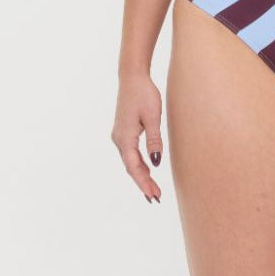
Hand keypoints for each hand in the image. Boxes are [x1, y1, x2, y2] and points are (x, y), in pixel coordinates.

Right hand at [111, 72, 164, 203]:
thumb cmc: (144, 94)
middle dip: (143, 183)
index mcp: (125, 137)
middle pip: (131, 167)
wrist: (132, 77)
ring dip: (141, 175)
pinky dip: (138, 165)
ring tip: (153, 189)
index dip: (144, 183)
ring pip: (130, 162)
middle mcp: (119, 139)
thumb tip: (156, 163)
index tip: (153, 195)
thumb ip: (154, 140)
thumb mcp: (153, 117)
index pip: (134, 167)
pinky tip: (147, 171)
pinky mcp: (123, 132)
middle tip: (156, 198)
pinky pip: (130, 154)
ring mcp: (119, 136)